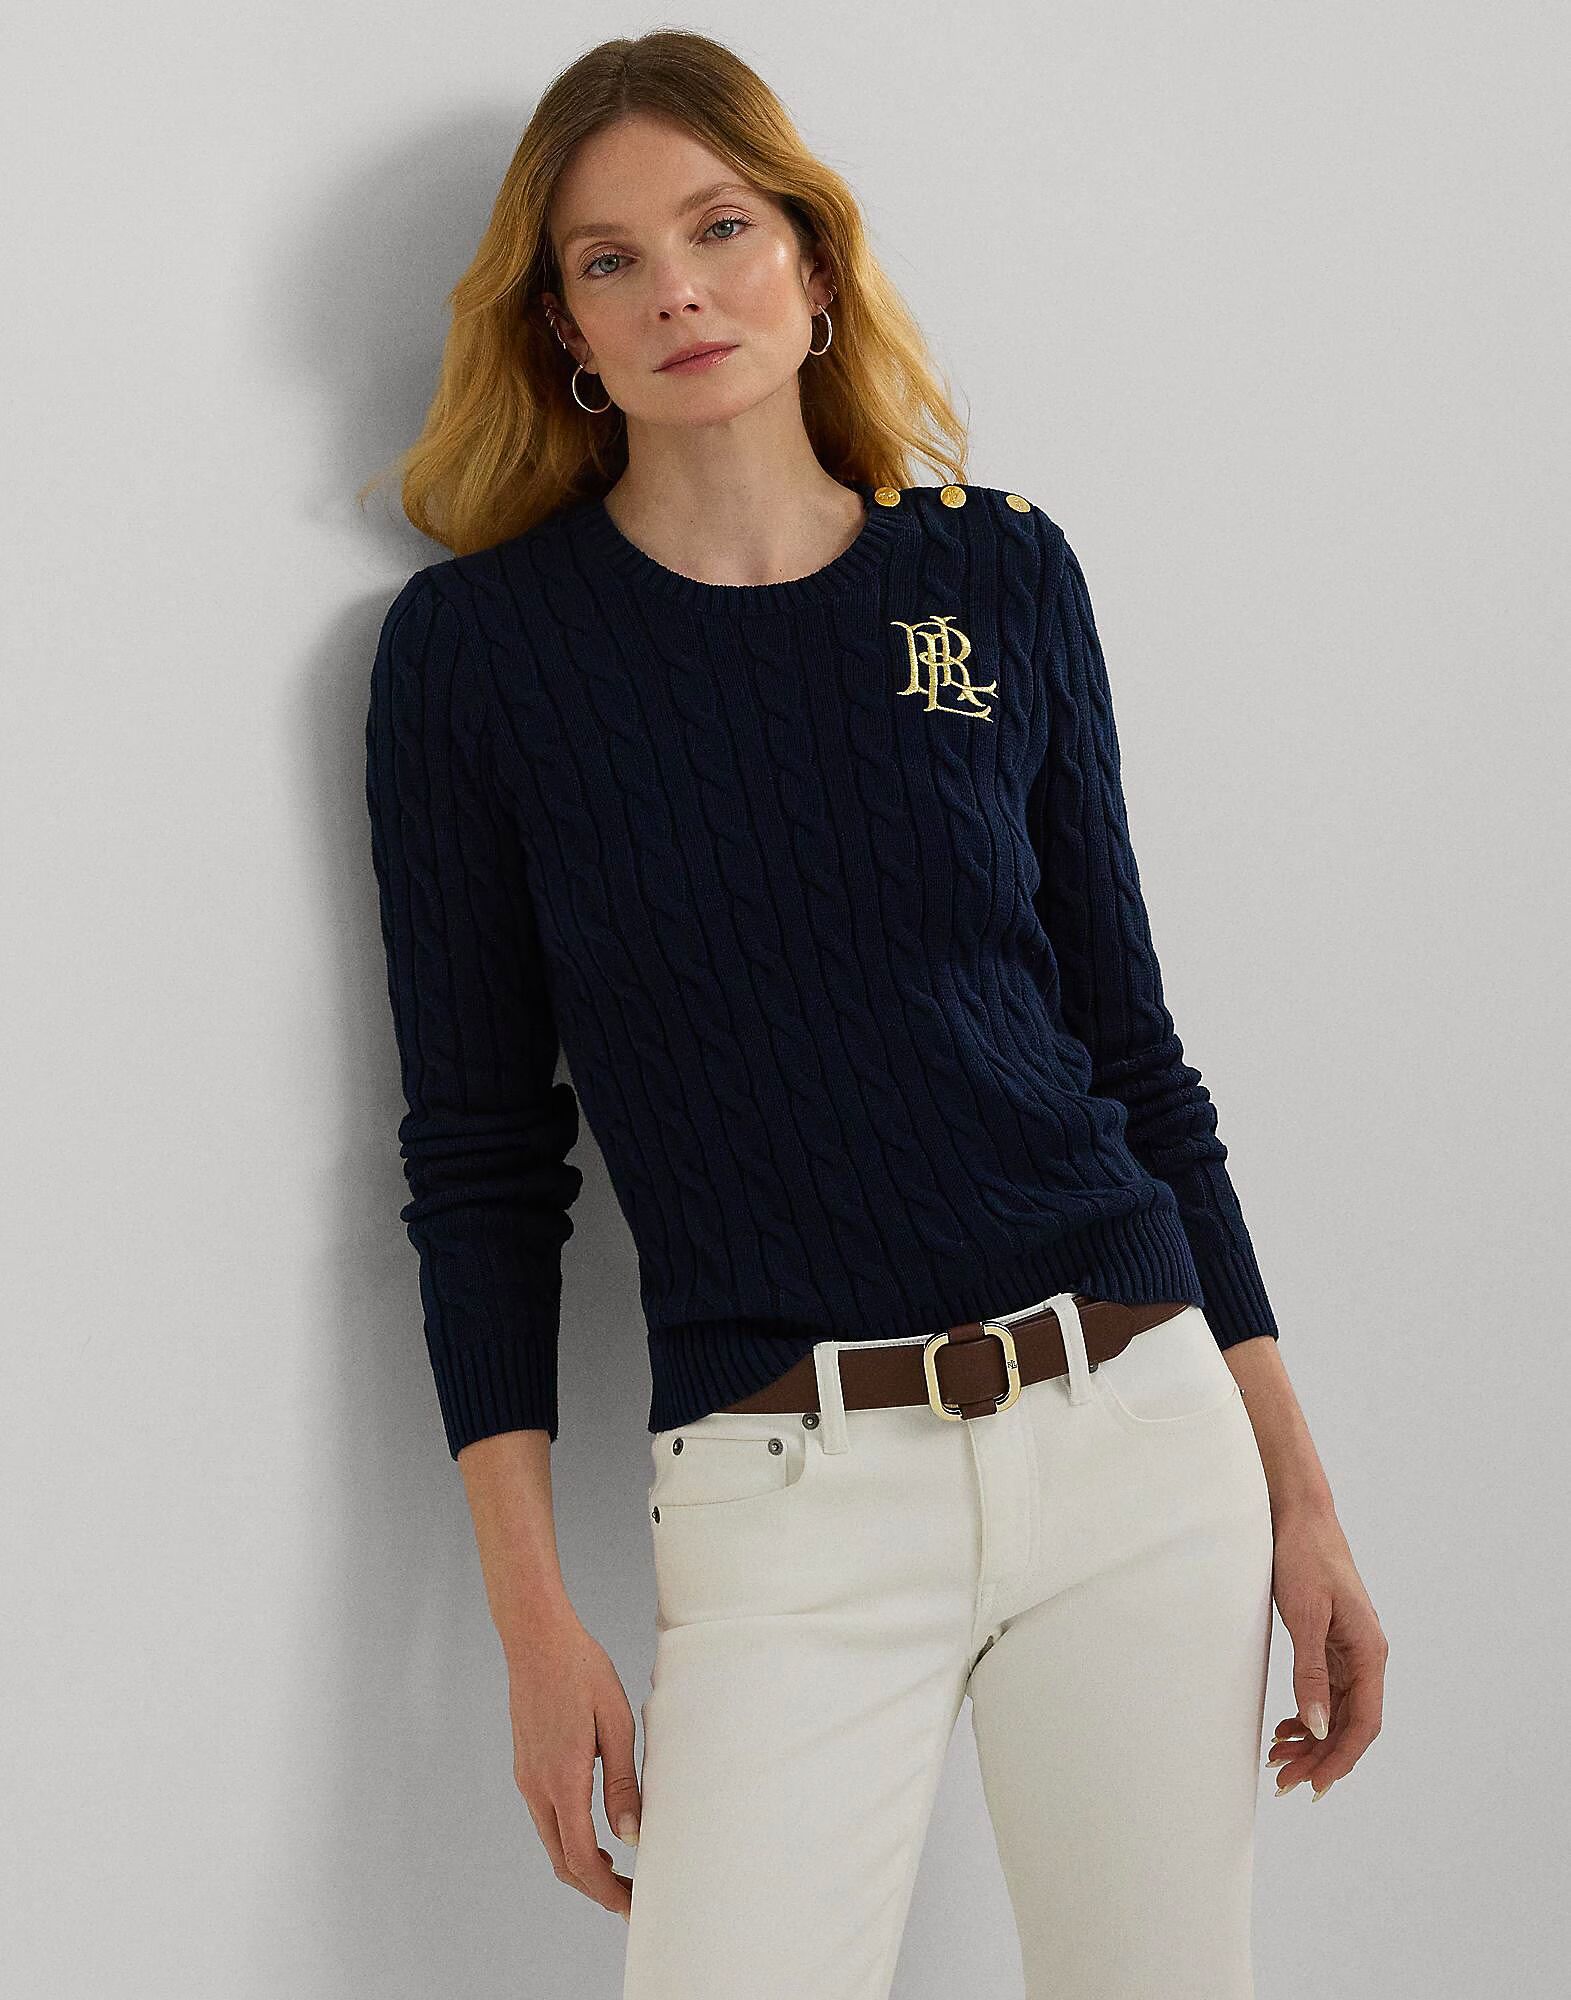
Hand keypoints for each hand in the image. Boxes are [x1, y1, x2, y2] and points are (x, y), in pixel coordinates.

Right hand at [506, 1610, 641, 1920]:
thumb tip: (629, 1834)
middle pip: (561, 1860)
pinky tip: (593, 1832)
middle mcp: (537, 1786)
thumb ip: (622, 1782)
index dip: (605, 1890)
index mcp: (562, 1779)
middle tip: (629, 1898)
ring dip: (581, 1864)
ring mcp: (527, 1777)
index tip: (630, 1906)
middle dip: (594, 1887)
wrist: (536, 1638)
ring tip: (617, 1871)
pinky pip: (546, 1817)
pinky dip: (569, 1839)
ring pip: (551, 1841)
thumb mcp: (615, 1723)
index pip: (580, 1858)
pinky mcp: (526, 1765)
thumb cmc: (581, 1670)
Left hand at [1267, 1502, 1387, 1799]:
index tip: (1315, 1786)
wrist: (1300, 1517)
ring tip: (1278, 1761)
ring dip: (1311, 1740)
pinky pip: (1326, 1693)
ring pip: (1337, 1712)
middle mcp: (1366, 1657)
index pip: (1364, 1723)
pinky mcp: (1331, 1644)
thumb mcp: (1304, 1616)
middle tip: (1284, 1781)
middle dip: (1320, 1757)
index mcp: (1370, 1653)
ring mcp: (1349, 1652)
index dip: (1340, 1759)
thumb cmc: (1305, 1558)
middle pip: (1350, 1724)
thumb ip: (1310, 1673)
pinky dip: (1307, 1715)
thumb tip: (1315, 1727)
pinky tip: (1285, 1729)